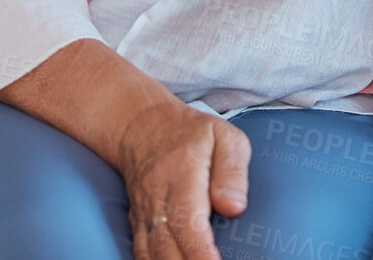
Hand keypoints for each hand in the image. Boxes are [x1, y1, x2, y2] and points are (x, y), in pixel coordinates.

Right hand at [0, 39, 247, 259]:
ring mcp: (143, 215)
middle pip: (167, 247)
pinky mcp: (138, 225)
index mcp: (182, 176)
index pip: (188, 222)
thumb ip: (232, 171)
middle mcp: (157, 200)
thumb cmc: (191, 133)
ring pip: (151, 255)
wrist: (141, 126)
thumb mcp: (224, 136)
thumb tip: (234, 208)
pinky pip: (141, 254)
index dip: (201, 252)